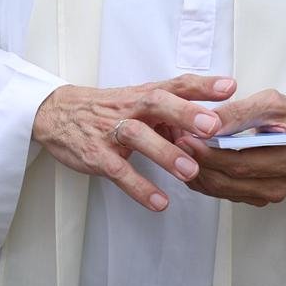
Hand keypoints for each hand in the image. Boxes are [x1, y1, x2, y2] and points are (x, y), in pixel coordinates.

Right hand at [32, 74, 235, 210]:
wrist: (56, 114)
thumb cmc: (107, 109)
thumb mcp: (138, 103)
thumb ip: (173, 115)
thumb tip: (212, 129)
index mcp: (143, 94)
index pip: (175, 84)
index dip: (202, 85)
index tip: (229, 88)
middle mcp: (128, 108)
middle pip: (157, 103)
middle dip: (185, 113)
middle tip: (212, 127)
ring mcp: (110, 131)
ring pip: (137, 136)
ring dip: (164, 153)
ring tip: (190, 171)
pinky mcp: (96, 155)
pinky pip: (118, 171)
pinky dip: (139, 187)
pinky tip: (159, 201)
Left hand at [178, 89, 285, 206]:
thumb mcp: (269, 102)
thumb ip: (238, 112)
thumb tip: (208, 123)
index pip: (238, 162)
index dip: (208, 153)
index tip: (184, 137)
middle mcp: (280, 183)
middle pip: (226, 180)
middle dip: (196, 161)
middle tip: (173, 141)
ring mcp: (267, 194)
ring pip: (219, 189)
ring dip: (193, 170)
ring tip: (177, 147)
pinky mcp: (255, 197)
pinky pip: (220, 192)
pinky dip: (201, 176)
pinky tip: (190, 159)